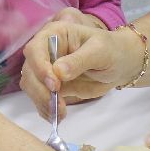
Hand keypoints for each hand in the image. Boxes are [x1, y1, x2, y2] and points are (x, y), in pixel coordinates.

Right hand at [20, 10, 137, 119]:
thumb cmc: (112, 50)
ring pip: (31, 86)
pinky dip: (45, 109)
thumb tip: (58, 72)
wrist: (120, 64)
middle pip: (29, 71)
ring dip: (42, 102)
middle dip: (40, 90)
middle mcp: (46, 51)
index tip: (54, 84)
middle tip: (57, 105)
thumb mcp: (100, 51)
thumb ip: (79, 60)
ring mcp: (47, 69)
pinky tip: (57, 116)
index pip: (35, 49)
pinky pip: (40, 98)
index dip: (40, 67)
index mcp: (55, 34)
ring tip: (61, 113)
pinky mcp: (52, 86)